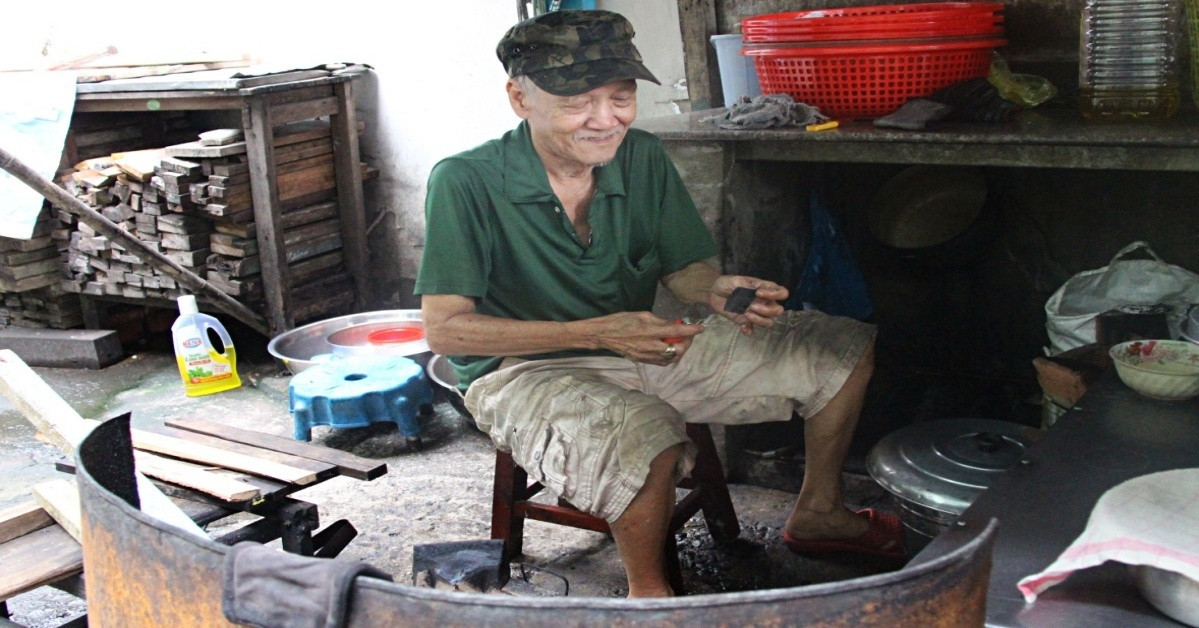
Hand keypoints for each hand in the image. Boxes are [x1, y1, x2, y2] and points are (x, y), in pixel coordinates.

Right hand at [587, 312, 703, 364]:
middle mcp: (651, 345)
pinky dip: (670, 357)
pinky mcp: (643, 361)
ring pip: (671, 358)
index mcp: (651, 330)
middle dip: (686, 343)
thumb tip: (672, 324)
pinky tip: (668, 349)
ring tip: (679, 342)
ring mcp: (647, 356)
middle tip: (687, 336)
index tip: (701, 328)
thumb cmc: (622, 320)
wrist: (604, 335)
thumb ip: (660, 321)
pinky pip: (662, 363)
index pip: (676, 331)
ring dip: (679, 351)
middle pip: (677, 350)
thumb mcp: (642, 315)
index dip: (691, 330)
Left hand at [710, 276, 787, 334]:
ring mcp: (755, 313)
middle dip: (768, 310)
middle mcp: (764, 302)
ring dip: (760, 320)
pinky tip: (743, 327)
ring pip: (769, 322)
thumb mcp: (737, 280)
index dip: (774, 295)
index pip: (782, 293)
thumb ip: (748, 287)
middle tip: (752, 307)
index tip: (758, 293)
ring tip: (747, 315)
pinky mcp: (745, 322)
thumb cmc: (727, 283)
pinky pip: (752, 330)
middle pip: (778, 310)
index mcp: (764, 289)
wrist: (713, 292)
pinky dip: (749, 330)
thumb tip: (758, 293)